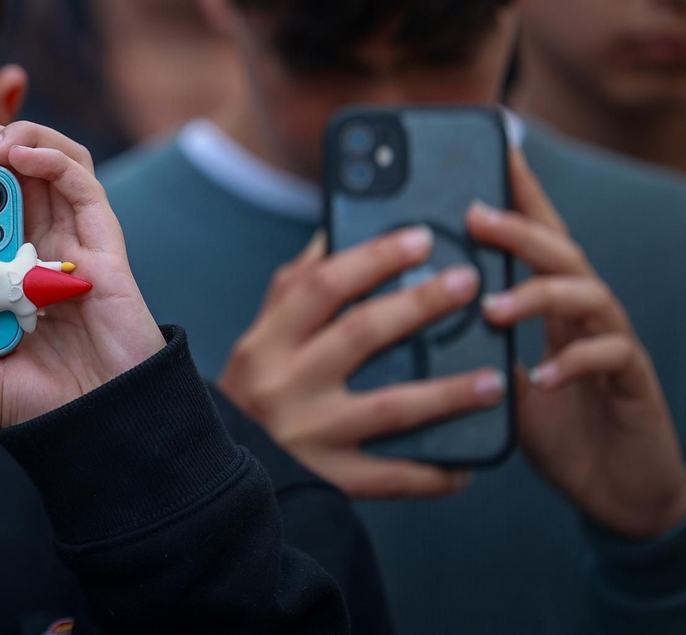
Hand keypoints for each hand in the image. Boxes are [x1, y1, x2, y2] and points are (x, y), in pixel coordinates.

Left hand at [0, 122, 164, 428]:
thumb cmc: (41, 401)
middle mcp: (34, 243)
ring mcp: (68, 237)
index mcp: (0, 265)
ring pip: (43, 160)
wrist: (102, 422)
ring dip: (10, 138)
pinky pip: (79, 180)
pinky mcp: (102, 240)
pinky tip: (18, 157)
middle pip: (3, 170)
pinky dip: (48, 157)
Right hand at [219, 228, 505, 497]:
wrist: (218, 469)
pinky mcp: (328, 478)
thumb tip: (334, 234)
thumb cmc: (252, 390)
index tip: (421, 239)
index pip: (322, 286)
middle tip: (467, 282)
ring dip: (446, 393)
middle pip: (360, 334)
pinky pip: (390, 477)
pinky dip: (432, 473)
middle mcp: (285, 383)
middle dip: (420, 305)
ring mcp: (308, 433)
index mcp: (268, 341)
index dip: (373, 258)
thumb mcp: (260, 337)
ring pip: (388, 407)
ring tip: (495, 379)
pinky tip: (467, 464)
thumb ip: (294, 289)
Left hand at [474, 151, 685, 539]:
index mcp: (549, 301)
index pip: (535, 234)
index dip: (519, 190)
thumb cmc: (549, 424)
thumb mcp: (493, 376)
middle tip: (473, 216)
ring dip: (537, 294)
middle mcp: (584, 311)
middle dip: (518, 228)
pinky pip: (610, 357)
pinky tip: (541, 375)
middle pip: (559, 250)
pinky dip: (574, 362)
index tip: (494, 148)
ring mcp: (613, 341)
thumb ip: (465, 340)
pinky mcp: (633, 383)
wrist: (616, 488)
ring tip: (492, 308)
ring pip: (588, 294)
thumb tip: (404, 307)